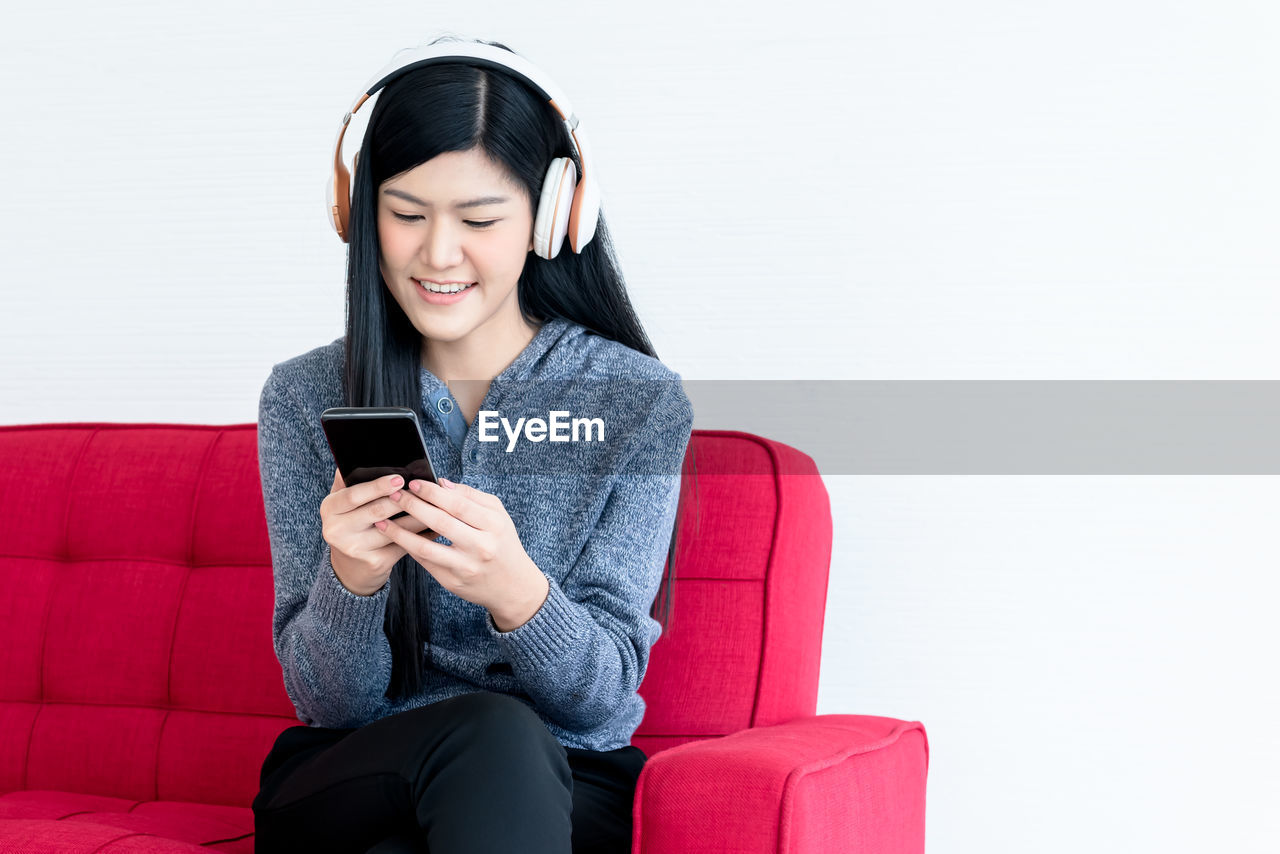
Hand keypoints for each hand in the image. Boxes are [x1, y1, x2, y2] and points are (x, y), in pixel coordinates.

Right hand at [321, 468, 435, 595]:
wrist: (351, 567)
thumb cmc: (352, 523)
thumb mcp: (344, 502)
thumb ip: (349, 480)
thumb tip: (359, 454)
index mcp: (330, 509)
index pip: (353, 495)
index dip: (377, 486)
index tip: (400, 478)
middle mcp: (337, 530)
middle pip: (376, 511)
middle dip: (403, 499)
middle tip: (424, 490)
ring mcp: (355, 549)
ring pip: (394, 529)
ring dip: (418, 517)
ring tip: (436, 505)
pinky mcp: (374, 562)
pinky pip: (403, 545)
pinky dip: (422, 535)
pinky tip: (435, 527)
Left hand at [374, 477, 548, 626]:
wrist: (513, 586)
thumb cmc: (504, 544)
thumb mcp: (498, 515)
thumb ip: (472, 496)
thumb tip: (442, 483)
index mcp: (493, 525)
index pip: (458, 504)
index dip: (433, 492)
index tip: (414, 483)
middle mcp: (480, 547)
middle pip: (440, 522)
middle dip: (413, 506)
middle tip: (395, 494)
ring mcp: (465, 567)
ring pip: (426, 547)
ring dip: (401, 532)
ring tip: (384, 519)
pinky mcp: (453, 582)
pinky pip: (425, 563)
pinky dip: (409, 548)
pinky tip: (397, 537)